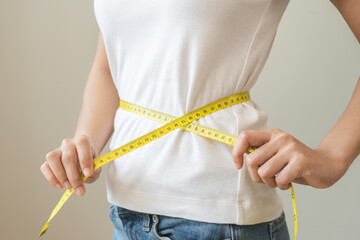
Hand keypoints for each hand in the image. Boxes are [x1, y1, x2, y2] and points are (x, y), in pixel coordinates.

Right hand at [40, 135, 101, 195]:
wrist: (82, 159)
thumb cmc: (89, 163)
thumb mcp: (96, 166)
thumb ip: (93, 172)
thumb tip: (82, 183)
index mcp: (83, 141)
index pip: (82, 145)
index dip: (85, 160)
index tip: (88, 174)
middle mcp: (68, 143)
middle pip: (67, 157)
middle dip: (73, 176)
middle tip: (78, 188)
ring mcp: (57, 150)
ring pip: (53, 158)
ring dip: (60, 175)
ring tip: (68, 186)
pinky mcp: (50, 159)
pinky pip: (45, 166)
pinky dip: (51, 178)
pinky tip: (60, 186)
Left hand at [232, 129, 349, 189]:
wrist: (327, 165)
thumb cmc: (296, 163)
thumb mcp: (276, 153)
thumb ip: (260, 153)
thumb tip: (239, 158)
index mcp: (272, 134)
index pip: (245, 136)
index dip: (236, 152)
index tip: (238, 165)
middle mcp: (280, 138)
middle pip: (252, 160)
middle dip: (256, 175)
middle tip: (267, 178)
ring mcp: (291, 149)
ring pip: (264, 172)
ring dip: (270, 182)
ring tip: (280, 179)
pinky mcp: (300, 161)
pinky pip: (279, 180)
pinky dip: (282, 186)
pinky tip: (290, 182)